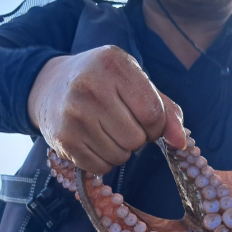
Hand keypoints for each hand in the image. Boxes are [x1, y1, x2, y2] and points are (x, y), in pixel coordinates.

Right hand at [28, 45, 185, 173]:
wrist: (50, 85)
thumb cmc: (103, 84)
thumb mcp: (135, 83)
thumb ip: (166, 110)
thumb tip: (181, 142)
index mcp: (114, 64)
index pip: (153, 114)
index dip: (156, 126)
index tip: (146, 121)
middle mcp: (90, 86)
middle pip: (137, 139)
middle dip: (136, 137)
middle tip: (120, 123)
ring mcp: (73, 114)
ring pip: (120, 156)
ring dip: (120, 150)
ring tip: (104, 130)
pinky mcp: (63, 139)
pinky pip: (101, 167)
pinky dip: (103, 161)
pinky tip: (92, 140)